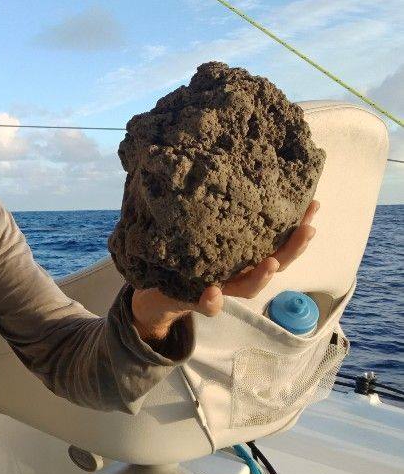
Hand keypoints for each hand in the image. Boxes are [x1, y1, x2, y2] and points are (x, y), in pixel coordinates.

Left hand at [131, 200, 319, 341]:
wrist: (160, 293)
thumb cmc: (188, 257)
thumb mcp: (205, 232)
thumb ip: (221, 214)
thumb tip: (235, 169)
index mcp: (246, 256)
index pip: (280, 241)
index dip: (299, 225)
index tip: (314, 204)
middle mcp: (240, 275)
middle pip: (276, 264)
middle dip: (294, 249)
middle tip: (309, 230)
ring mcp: (222, 289)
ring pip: (248, 287)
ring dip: (261, 276)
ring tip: (270, 263)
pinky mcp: (196, 300)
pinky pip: (207, 304)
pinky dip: (212, 301)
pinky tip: (213, 291)